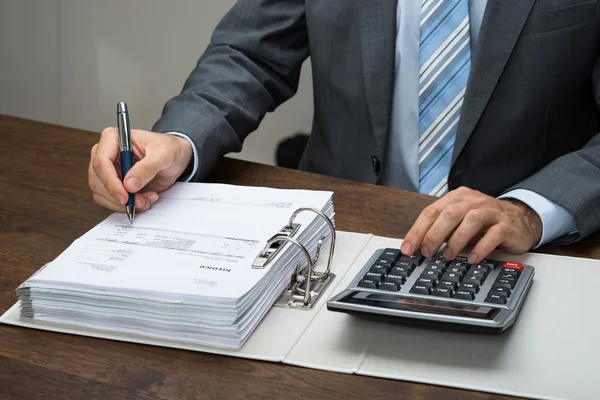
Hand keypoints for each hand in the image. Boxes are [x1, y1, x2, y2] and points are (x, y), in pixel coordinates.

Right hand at [88, 128, 192, 211]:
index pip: (101, 162)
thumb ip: (147, 168)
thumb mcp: (163, 155)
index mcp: (113, 138)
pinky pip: (109, 199)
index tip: (125, 196)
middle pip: (98, 180)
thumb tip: (129, 184)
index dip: (111, 183)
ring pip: (101, 193)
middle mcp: (105, 153)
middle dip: (119, 196)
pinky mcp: (113, 183)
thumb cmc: (169, 148)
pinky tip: (142, 200)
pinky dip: (124, 205)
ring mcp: (107, 169)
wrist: (176, 156)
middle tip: (141, 202)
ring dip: (122, 203)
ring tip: (146, 200)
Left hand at [401, 187, 542, 262]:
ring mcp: (491, 211)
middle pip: (450, 214)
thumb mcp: (459, 221)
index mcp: (457, 198)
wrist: (520, 219)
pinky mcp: (506, 225)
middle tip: (426, 252)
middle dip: (434, 235)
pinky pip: (494, 234)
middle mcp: (473, 201)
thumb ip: (441, 229)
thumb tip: (418, 247)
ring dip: (456, 240)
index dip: (418, 230)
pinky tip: (473, 259)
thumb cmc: (484, 222)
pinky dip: (482, 247)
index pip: (432, 211)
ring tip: (448, 256)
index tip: (408, 248)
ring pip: (471, 220)